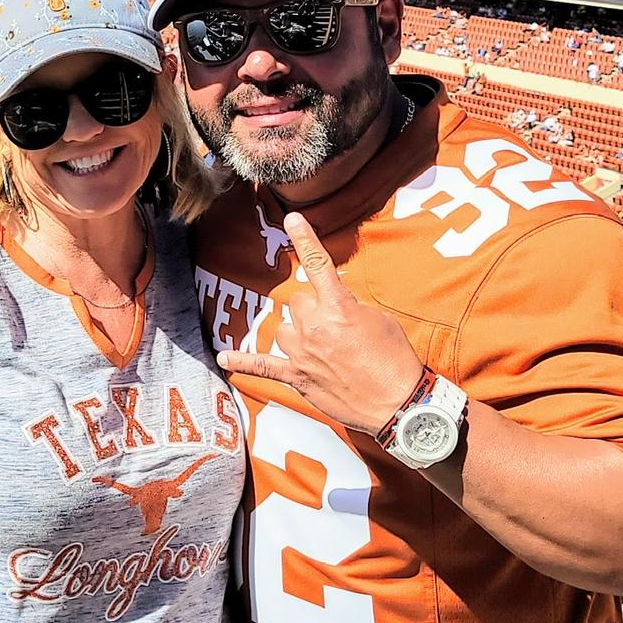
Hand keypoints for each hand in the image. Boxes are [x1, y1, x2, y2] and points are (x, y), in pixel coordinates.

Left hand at [217, 212, 423, 434]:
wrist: (397, 403)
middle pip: (298, 301)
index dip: (304, 238)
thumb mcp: (379, 320)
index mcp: (338, 307)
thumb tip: (333, 307)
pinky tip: (224, 358)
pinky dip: (242, 362)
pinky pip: (263, 367)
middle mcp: (314, 326)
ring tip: (322, 348)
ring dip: (298, 332)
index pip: (318, 264)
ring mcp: (302, 353)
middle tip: (337, 328)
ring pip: (284, 328)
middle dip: (313, 309)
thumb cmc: (394, 360)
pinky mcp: (297, 377)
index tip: (291, 219)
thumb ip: (350, 307)